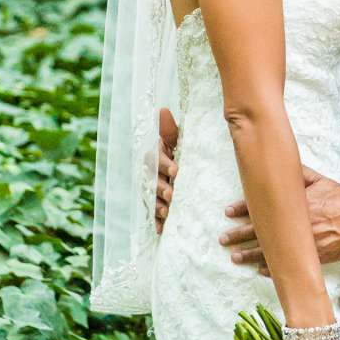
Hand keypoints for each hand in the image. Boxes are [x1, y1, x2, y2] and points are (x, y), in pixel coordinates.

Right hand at [155, 109, 179, 232]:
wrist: (188, 179)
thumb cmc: (183, 156)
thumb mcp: (180, 144)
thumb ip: (170, 131)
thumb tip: (162, 109)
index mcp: (157, 157)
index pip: (155, 159)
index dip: (164, 164)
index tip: (176, 171)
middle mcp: (152, 174)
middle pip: (151, 181)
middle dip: (161, 187)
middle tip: (172, 193)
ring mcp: (153, 191)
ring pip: (151, 198)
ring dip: (157, 205)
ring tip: (167, 211)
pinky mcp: (157, 207)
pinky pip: (153, 216)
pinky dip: (157, 222)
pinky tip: (161, 229)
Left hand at [222, 172, 339, 270]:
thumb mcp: (318, 180)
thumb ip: (298, 174)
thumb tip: (280, 164)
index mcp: (293, 204)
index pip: (262, 206)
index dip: (243, 208)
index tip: (228, 212)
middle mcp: (294, 224)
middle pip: (260, 230)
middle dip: (239, 235)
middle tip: (223, 239)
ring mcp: (302, 242)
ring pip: (270, 250)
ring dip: (250, 255)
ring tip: (235, 257)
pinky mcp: (312, 256)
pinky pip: (289, 264)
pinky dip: (274, 268)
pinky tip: (260, 269)